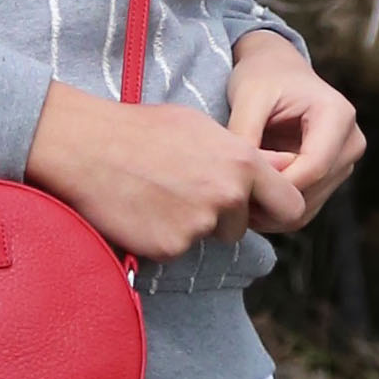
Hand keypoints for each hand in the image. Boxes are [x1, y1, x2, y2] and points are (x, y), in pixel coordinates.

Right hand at [24, 86, 304, 257]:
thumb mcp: (201, 128)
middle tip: (186, 195)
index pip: (290, 205)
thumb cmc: (141, 129)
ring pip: (207, 238)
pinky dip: (161, 237)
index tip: (255, 209)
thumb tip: (281, 167)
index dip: (274, 210)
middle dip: (223, 220)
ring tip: (156, 194)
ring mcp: (200, 225)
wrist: (87, 146)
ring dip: (189, 226)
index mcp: (242, 163)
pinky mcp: (171, 248)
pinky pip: (176, 250)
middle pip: (242, 227)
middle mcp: (228, 196)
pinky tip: (140, 210)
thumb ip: (243, 155)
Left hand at [224, 31, 363, 225]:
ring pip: (309, 205)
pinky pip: (305, 206)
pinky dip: (278, 207)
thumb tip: (243, 176)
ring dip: (274, 208)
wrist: (277, 70)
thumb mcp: (249, 96)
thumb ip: (245, 132)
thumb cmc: (263, 77)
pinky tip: (252, 197)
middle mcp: (351, 142)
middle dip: (272, 198)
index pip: (314, 167)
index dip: (277, 183)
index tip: (240, 185)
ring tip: (238, 197)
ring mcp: (345, 162)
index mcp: (338, 115)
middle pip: (313, 190)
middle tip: (232, 197)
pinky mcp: (332, 176)